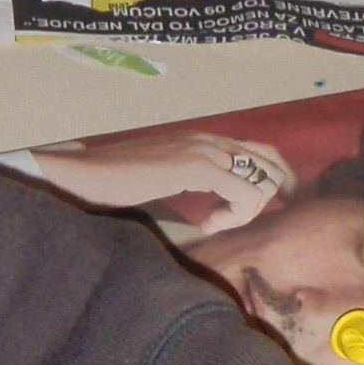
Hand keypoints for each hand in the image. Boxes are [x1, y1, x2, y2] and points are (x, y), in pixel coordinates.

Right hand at [29, 132, 295, 229]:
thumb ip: (196, 186)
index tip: (255, 214)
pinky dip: (235, 216)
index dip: (274, 183)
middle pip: (271, 162)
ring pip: (262, 179)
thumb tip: (221, 212)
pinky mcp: (197, 166)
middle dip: (269, 198)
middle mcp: (211, 139)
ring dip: (247, 210)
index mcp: (206, 141)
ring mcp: (206, 150)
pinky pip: (244, 195)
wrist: (89, 176)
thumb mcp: (169, 182)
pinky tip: (207, 225)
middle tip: (240, 222)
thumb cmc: (121, 184)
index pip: (263, 152)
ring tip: (213, 224)